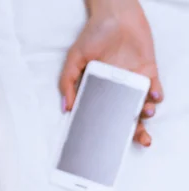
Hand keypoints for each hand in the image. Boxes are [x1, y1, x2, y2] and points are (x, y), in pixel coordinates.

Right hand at [60, 1, 162, 146]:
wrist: (115, 14)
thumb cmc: (93, 35)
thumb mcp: (73, 59)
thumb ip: (67, 83)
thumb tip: (66, 108)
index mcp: (98, 91)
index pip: (103, 116)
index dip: (106, 131)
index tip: (108, 145)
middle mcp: (117, 90)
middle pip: (126, 117)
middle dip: (135, 132)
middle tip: (141, 141)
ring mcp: (133, 81)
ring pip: (142, 106)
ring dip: (146, 114)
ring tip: (145, 115)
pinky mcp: (148, 71)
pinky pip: (155, 89)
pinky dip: (156, 95)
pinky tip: (153, 97)